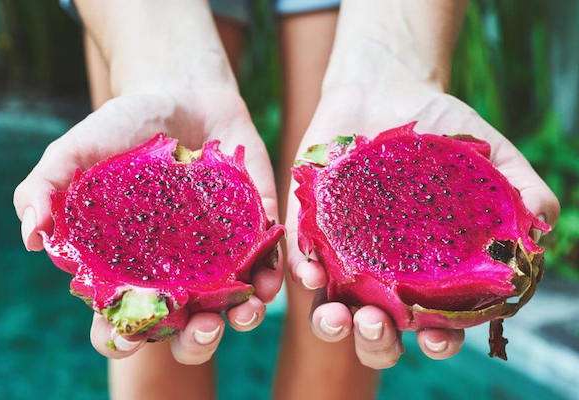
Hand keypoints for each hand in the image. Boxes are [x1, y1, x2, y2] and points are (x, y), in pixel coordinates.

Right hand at [13, 88, 282, 363]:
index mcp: (130, 263)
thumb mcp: (79, 149)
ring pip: (231, 303)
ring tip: (243, 313)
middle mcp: (175, 267)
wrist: (183, 92)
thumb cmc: (125, 124)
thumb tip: (30, 237)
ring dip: (240, 318)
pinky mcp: (253, 228)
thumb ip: (47, 187)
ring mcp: (216, 251)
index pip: (122, 317)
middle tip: (201, 330)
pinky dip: (271, 277)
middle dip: (195, 339)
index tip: (128, 340)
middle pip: (184, 324)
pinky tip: (269, 280)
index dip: (121, 337)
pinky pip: (266, 263)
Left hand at [285, 80, 559, 367]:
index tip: (435, 340)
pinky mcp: (309, 223)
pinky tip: (310, 274)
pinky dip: (303, 271)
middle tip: (379, 325)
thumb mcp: (490, 156)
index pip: (433, 323)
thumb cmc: (442, 128)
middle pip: (377, 328)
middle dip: (376, 340)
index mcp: (428, 268)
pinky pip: (301, 256)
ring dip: (332, 324)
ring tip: (339, 317)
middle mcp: (383, 268)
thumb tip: (540, 232)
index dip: (437, 341)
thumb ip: (520, 193)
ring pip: (331, 307)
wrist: (386, 86)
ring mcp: (342, 249)